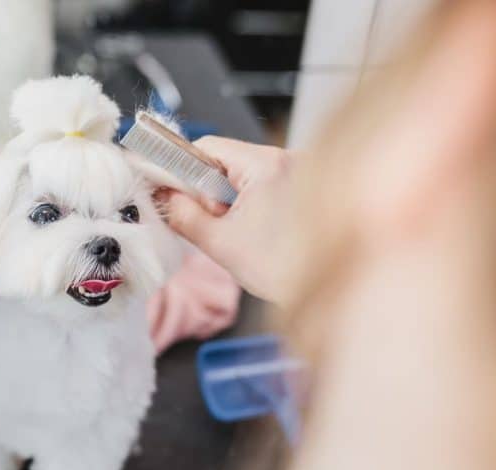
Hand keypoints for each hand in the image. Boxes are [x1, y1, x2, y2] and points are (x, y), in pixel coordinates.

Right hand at [158, 136, 290, 301]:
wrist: (331, 296)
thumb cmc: (285, 271)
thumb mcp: (221, 244)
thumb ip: (184, 215)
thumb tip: (164, 197)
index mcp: (268, 165)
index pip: (208, 147)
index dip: (180, 167)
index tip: (167, 187)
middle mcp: (288, 160)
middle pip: (226, 160)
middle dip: (207, 190)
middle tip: (208, 220)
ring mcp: (300, 172)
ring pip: (244, 174)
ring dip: (228, 199)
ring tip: (235, 230)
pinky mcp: (306, 188)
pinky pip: (263, 185)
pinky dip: (248, 204)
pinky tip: (252, 229)